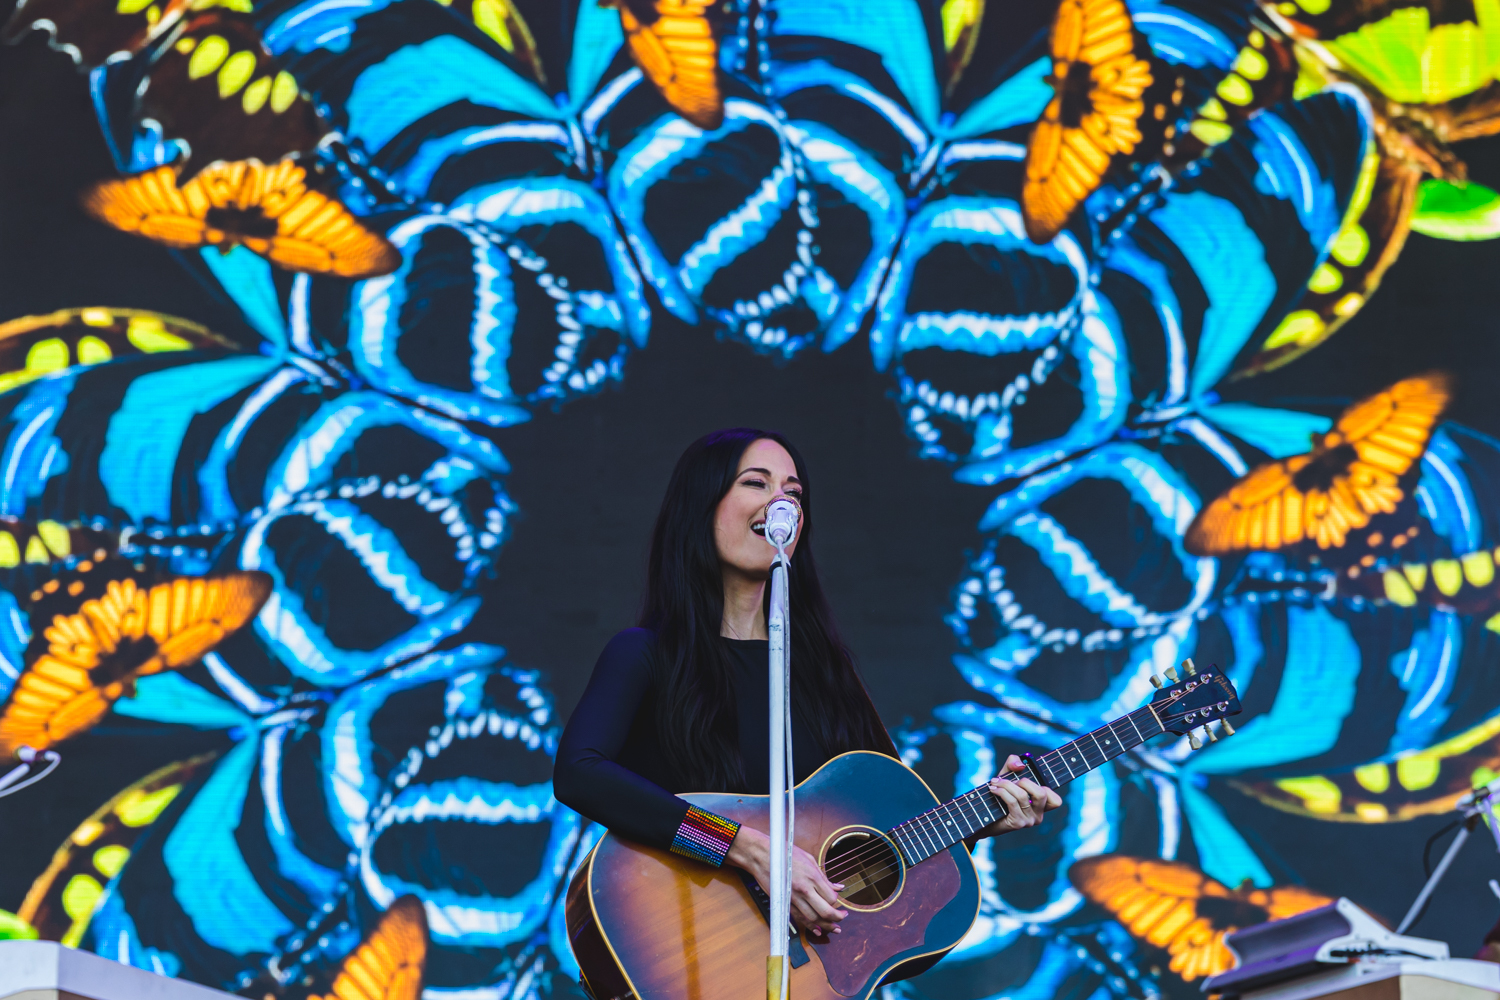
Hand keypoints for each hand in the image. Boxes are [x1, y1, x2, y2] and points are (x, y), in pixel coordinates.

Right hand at [725, 825, 847, 935]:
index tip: (839, 903)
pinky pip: (800, 919)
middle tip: (842, 918)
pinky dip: (810, 927)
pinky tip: (818, 931)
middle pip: (825, 912)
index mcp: (812, 877)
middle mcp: (804, 890)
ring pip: (813, 919)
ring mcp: (794, 898)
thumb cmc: (785, 854)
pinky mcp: (785, 903)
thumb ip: (824, 877)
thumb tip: (838, 887)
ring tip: (834, 928)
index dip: (838, 903)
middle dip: (837, 918)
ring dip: (826, 926)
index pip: (831, 898)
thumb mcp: (809, 859)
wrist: (762, 856)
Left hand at [969, 755, 1062, 840]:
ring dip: (1006, 784)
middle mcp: (1038, 815)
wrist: (982, 814)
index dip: (1046, 787)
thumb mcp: (1008, 774)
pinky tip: (993, 789)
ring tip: (995, 782)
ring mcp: (1029, 821)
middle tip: (1011, 780)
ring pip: (1023, 795)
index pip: (1055, 801)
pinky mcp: (1017, 823)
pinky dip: (1001, 791)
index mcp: (1041, 806)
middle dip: (1024, 781)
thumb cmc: (999, 793)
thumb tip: (1020, 765)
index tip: (1028, 780)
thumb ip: (1014, 763)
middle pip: (1041, 794)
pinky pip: (1012, 802)